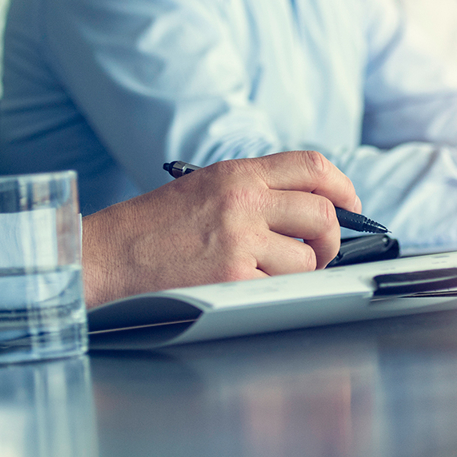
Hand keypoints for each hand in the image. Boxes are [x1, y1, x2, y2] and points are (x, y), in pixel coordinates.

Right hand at [81, 151, 358, 307]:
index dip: (342, 187)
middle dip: (329, 238)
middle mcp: (242, 201)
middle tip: (317, 250)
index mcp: (236, 174)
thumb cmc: (152, 226)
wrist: (107, 254)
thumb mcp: (204, 188)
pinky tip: (243, 283)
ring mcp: (239, 240)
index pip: (312, 167)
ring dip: (297, 270)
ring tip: (267, 270)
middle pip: (322, 214)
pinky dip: (270, 289)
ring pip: (306, 258)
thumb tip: (311, 206)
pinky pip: (280, 286)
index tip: (350, 204)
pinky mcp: (233, 278)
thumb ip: (255, 191)